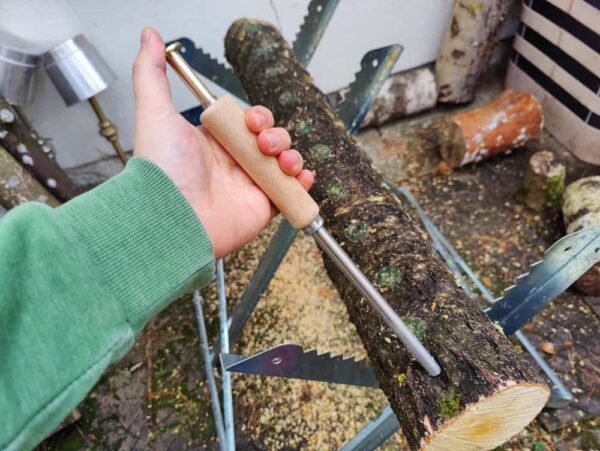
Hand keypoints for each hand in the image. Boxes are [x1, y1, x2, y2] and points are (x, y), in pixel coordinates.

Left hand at [132, 28, 312, 257]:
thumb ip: (152, 73)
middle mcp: (233, 163)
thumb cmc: (163, 169)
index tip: (251, 121)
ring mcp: (249, 186)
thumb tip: (149, 36)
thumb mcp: (155, 112)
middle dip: (276, 135)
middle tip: (263, 143)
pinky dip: (301, 183)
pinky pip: (290, 192)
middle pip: (271, 139)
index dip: (257, 117)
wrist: (173, 217)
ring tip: (281, 161)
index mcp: (214, 142)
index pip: (248, 122)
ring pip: (284, 163)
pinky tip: (299, 176)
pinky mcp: (263, 207)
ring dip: (291, 156)